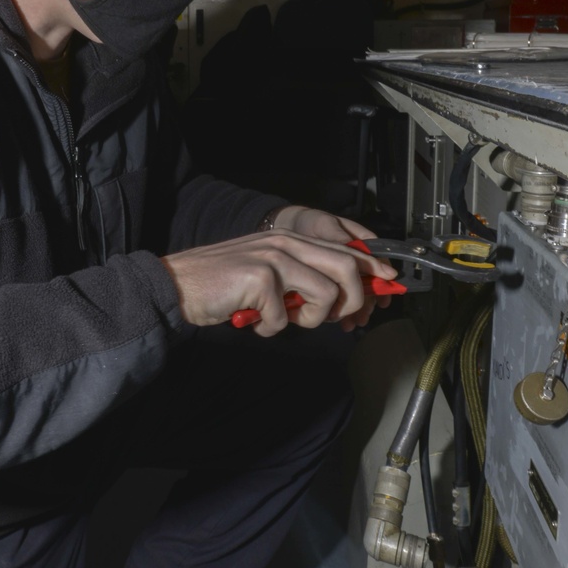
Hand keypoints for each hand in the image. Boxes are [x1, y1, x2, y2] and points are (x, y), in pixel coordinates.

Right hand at [161, 227, 396, 336]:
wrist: (178, 286)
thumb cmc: (221, 285)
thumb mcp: (268, 274)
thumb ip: (300, 278)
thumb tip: (340, 299)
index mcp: (291, 239)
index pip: (345, 250)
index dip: (373, 269)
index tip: (389, 284)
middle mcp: (286, 243)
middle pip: (347, 268)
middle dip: (352, 300)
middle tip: (334, 318)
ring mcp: (274, 258)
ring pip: (326, 294)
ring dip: (309, 319)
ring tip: (283, 318)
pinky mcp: (261, 278)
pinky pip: (287, 317)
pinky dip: (271, 328)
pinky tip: (254, 320)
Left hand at [269, 207, 394, 329]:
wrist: (287, 227)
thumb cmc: (308, 223)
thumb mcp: (323, 226)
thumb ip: (339, 240)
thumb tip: (355, 256)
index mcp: (360, 242)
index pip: (378, 264)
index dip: (382, 282)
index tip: (381, 299)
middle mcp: (355, 258)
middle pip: (369, 282)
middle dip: (366, 302)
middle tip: (361, 316)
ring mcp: (342, 271)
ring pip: (356, 292)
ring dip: (355, 309)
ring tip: (350, 323)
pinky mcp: (330, 281)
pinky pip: (340, 296)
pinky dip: (341, 309)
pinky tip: (339, 321)